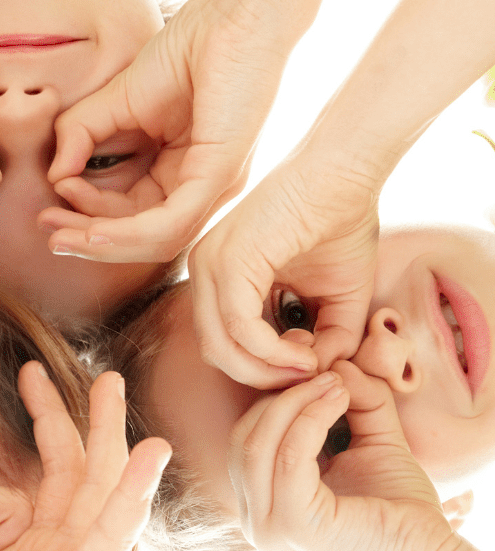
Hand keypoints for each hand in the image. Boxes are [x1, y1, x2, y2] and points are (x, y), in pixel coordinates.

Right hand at [40, 0, 292, 262]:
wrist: (239, 7)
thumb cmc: (194, 43)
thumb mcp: (119, 97)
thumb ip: (82, 131)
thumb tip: (55, 173)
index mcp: (182, 171)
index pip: (129, 211)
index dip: (86, 212)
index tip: (53, 192)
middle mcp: (202, 187)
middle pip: (140, 236)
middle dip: (88, 238)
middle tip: (49, 233)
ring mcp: (214, 185)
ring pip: (154, 241)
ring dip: (102, 244)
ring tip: (61, 235)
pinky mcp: (220, 174)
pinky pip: (170, 223)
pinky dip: (126, 234)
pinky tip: (92, 230)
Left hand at [188, 154, 379, 388]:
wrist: (346, 173)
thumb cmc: (341, 224)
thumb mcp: (335, 297)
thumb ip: (328, 339)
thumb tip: (316, 375)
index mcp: (219, 279)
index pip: (224, 344)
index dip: (265, 370)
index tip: (308, 369)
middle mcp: (204, 273)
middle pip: (216, 352)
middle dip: (263, 377)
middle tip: (307, 376)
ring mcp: (209, 266)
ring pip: (221, 346)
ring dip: (268, 371)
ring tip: (309, 365)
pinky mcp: (226, 261)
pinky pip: (240, 326)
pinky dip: (272, 351)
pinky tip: (305, 352)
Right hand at [228, 361, 462, 550]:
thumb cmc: (401, 512)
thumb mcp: (371, 445)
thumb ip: (356, 404)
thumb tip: (337, 362)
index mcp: (263, 506)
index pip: (244, 441)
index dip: (272, 400)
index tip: (313, 371)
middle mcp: (255, 521)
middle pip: (243, 438)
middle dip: (281, 397)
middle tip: (325, 373)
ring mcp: (268, 527)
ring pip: (257, 443)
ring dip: (295, 403)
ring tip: (335, 384)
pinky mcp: (293, 525)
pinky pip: (287, 456)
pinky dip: (309, 418)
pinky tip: (338, 400)